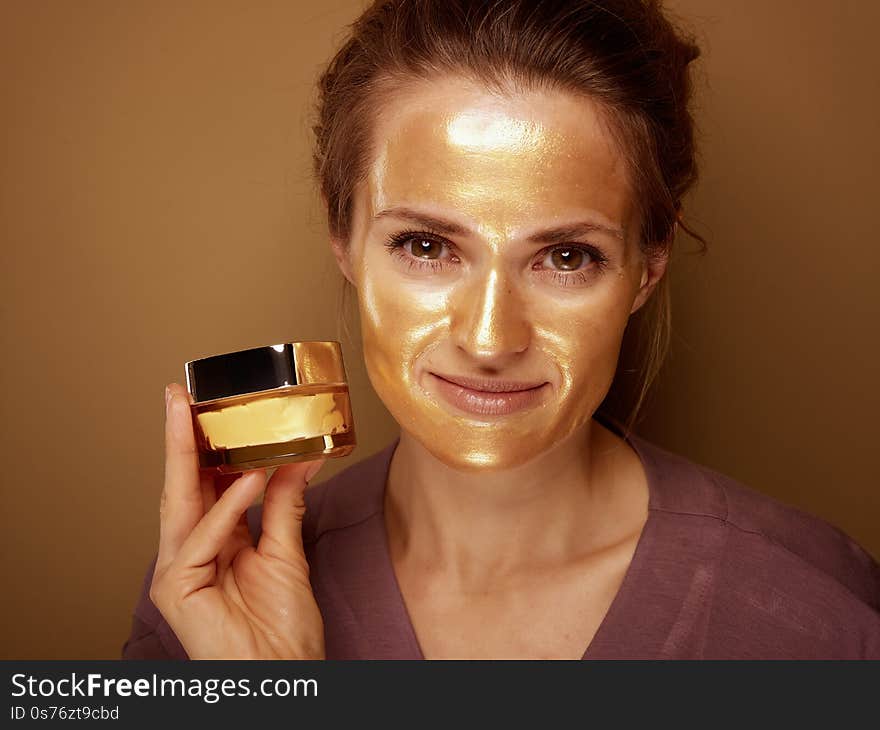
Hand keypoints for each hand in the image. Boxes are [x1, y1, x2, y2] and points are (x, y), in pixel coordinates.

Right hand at [149, 383, 325, 659]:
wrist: (282, 671)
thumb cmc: (282, 626)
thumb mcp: (286, 551)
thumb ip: (285, 503)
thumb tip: (300, 456)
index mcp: (216, 542)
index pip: (205, 484)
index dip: (204, 446)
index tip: (207, 408)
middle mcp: (190, 552)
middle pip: (184, 485)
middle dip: (181, 439)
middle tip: (180, 397)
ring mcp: (178, 570)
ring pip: (181, 501)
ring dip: (186, 454)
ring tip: (192, 413)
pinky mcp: (177, 587)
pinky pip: (205, 537)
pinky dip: (227, 506)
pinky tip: (248, 476)